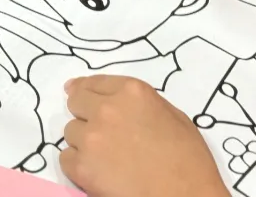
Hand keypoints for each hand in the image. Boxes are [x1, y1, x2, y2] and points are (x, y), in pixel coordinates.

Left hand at [61, 76, 228, 196]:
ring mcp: (91, 138)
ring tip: (105, 156)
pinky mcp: (82, 167)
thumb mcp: (174, 117)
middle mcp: (106, 109)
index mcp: (132, 92)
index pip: (94, 83)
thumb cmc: (189, 160)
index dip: (85, 89)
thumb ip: (142, 104)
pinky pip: (66, 159)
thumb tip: (119, 102)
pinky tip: (97, 171)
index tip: (76, 91)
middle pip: (76, 102)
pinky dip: (78, 165)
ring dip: (83, 141)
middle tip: (98, 130)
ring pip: (70, 132)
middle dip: (84, 113)